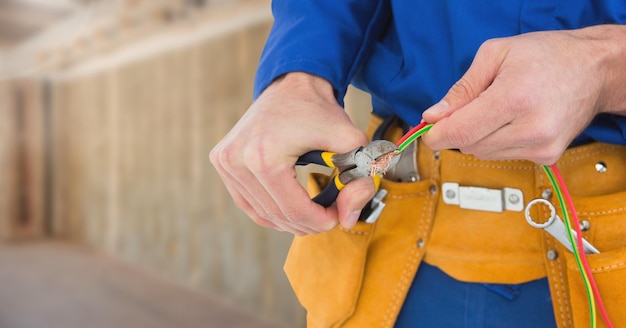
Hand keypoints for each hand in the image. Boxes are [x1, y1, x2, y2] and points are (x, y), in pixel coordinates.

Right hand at [210, 73, 374, 234]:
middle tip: (330, 214)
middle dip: (308, 222)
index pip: (294, 210)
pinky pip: (247, 202)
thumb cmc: (319, 110)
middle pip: (277, 215)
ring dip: (290, 220)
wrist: (291, 84)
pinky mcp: (222, 162)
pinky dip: (270, 211)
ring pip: (261, 213)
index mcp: (263, 156)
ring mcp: (225, 162)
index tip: (339, 216)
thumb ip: (359, 179)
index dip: (321, 220)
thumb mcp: (350, 140)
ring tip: (313, 212)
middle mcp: (237, 160)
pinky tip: (290, 209)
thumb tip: (349, 219)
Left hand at [422, 25, 625, 163]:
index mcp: (514, 98)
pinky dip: (498, 141)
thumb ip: (461, 89)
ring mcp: (542, 146)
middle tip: (472, 106)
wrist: (595, 70)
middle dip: (460, 128)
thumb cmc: (548, 56)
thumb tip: (433, 116)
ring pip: (483, 153)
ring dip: (480, 135)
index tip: (429, 129)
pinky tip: (514, 121)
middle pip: (469, 145)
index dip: (437, 134)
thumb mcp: (496, 55)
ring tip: (500, 109)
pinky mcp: (547, 157)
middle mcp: (531, 128)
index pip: (461, 132)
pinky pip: (502, 155)